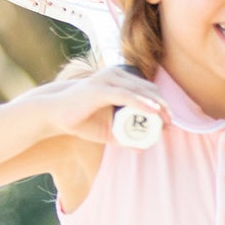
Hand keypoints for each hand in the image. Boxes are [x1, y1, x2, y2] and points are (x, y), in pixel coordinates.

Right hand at [31, 65, 169, 146]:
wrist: (55, 114)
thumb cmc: (82, 119)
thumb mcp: (108, 130)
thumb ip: (125, 137)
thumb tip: (143, 148)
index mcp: (119, 81)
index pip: (147, 89)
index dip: (161, 104)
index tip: (169, 121)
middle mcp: (115, 76)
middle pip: (148, 89)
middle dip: (162, 106)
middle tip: (170, 124)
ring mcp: (107, 80)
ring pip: (140, 91)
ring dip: (156, 106)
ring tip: (165, 120)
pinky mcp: (100, 89)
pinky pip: (126, 95)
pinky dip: (141, 103)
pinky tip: (153, 112)